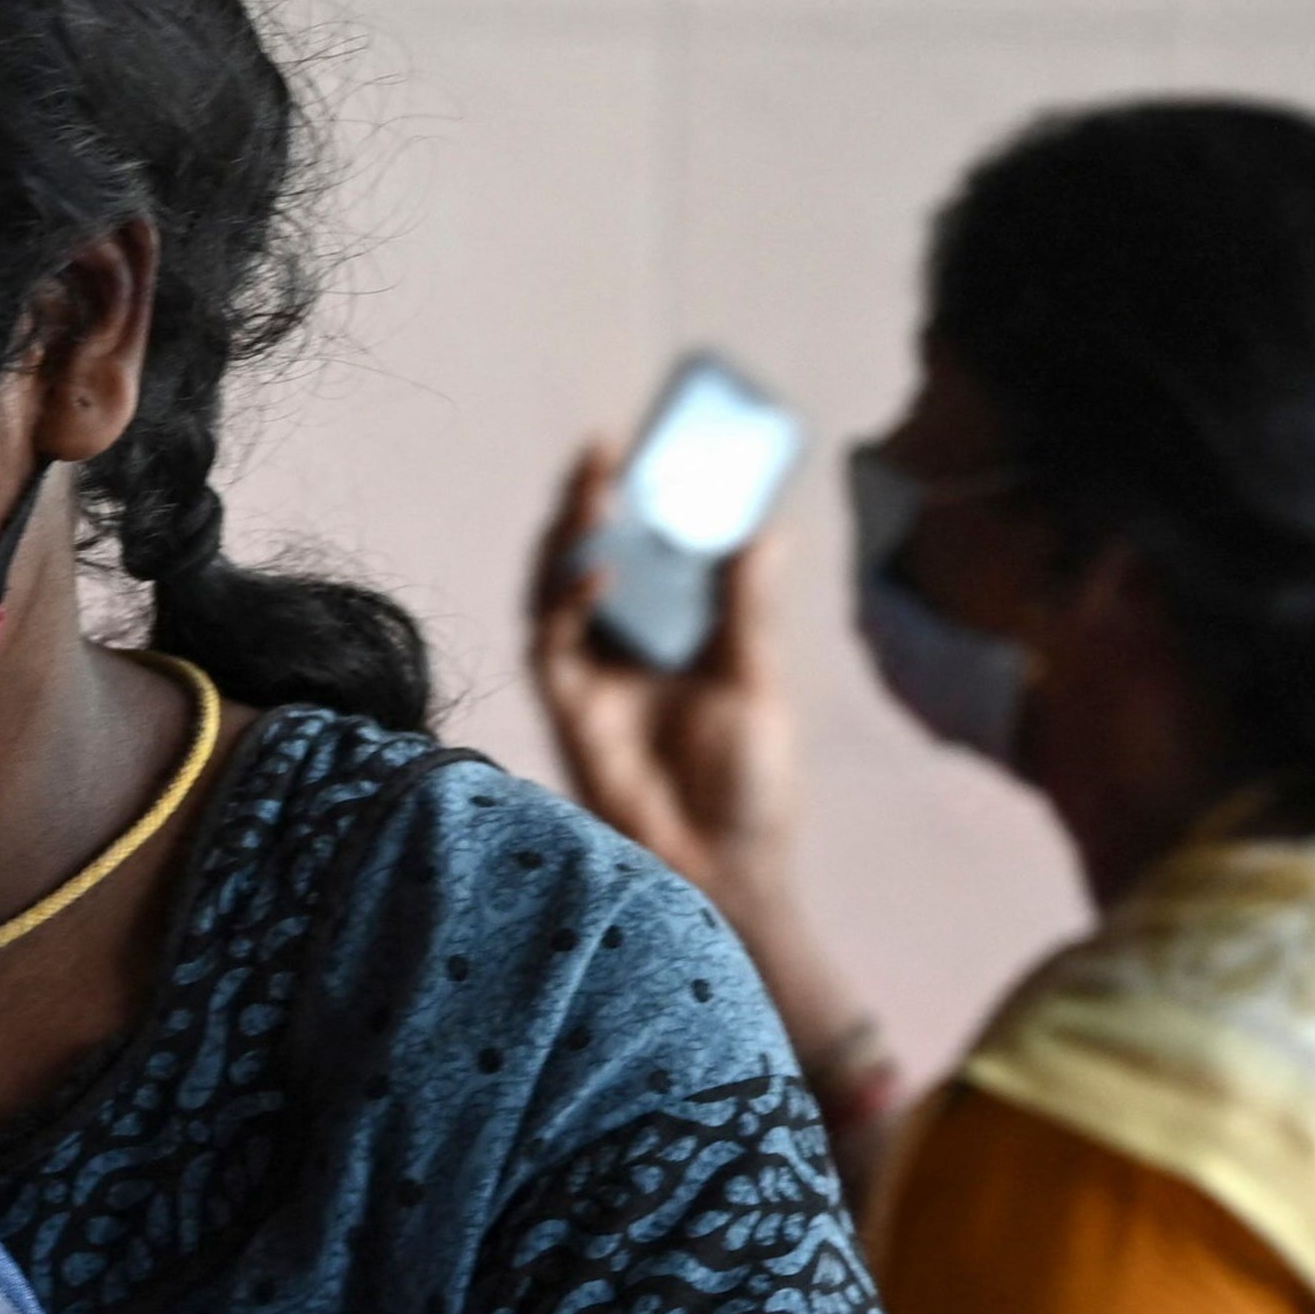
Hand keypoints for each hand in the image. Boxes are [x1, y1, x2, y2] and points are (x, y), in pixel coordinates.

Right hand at [526, 443, 801, 922]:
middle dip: (590, 507)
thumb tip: (762, 529)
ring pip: (557, 594)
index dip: (633, 502)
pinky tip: (595, 574)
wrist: (725, 865)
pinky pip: (552, 647)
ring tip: (592, 496)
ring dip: (568, 543)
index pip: (642, 552)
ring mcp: (590, 679)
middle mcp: (621, 650)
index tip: (640, 448)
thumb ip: (745, 608)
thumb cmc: (746, 782)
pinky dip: (568, 606)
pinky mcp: (570, 712)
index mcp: (668, 635)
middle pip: (589, 562)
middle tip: (604, 455)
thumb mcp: (754, 679)